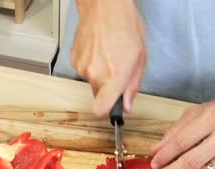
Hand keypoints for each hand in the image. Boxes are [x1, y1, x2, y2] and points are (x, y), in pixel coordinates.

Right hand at [71, 0, 145, 115]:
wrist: (105, 7)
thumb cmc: (125, 27)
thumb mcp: (140, 59)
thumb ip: (132, 86)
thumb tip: (128, 104)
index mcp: (114, 77)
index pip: (101, 110)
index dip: (107, 111)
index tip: (112, 109)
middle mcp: (95, 75)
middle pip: (98, 95)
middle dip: (108, 87)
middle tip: (117, 69)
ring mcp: (82, 68)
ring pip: (91, 81)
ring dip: (99, 73)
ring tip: (108, 54)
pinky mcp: (74, 60)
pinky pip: (84, 70)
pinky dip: (91, 63)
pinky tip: (99, 49)